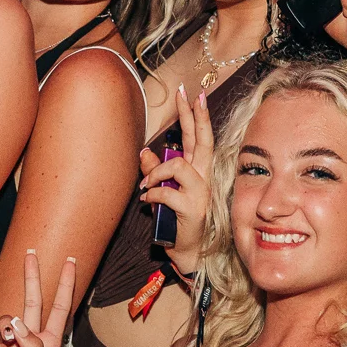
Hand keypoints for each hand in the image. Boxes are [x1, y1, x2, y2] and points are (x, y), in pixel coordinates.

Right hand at [0, 250, 75, 346]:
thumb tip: (17, 322)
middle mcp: (33, 344)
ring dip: (8, 327)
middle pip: (32, 303)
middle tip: (30, 253)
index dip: (65, 284)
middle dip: (31, 279)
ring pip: (7, 323)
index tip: (70, 260)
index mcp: (52, 345)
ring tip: (11, 342)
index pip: (60, 307)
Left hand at [137, 86, 215, 265]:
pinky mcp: (192, 209)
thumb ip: (154, 172)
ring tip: (145, 185)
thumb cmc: (175, 222)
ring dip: (156, 172)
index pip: (200, 139)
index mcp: (198, 172)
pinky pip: (167, 193)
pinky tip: (146, 200)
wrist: (188, 252)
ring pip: (178, 165)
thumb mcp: (162, 193)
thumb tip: (143, 151)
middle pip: (201, 141)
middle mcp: (204, 179)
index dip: (197, 116)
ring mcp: (201, 193)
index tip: (194, 94)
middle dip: (192, 115)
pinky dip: (152, 194)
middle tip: (185, 93)